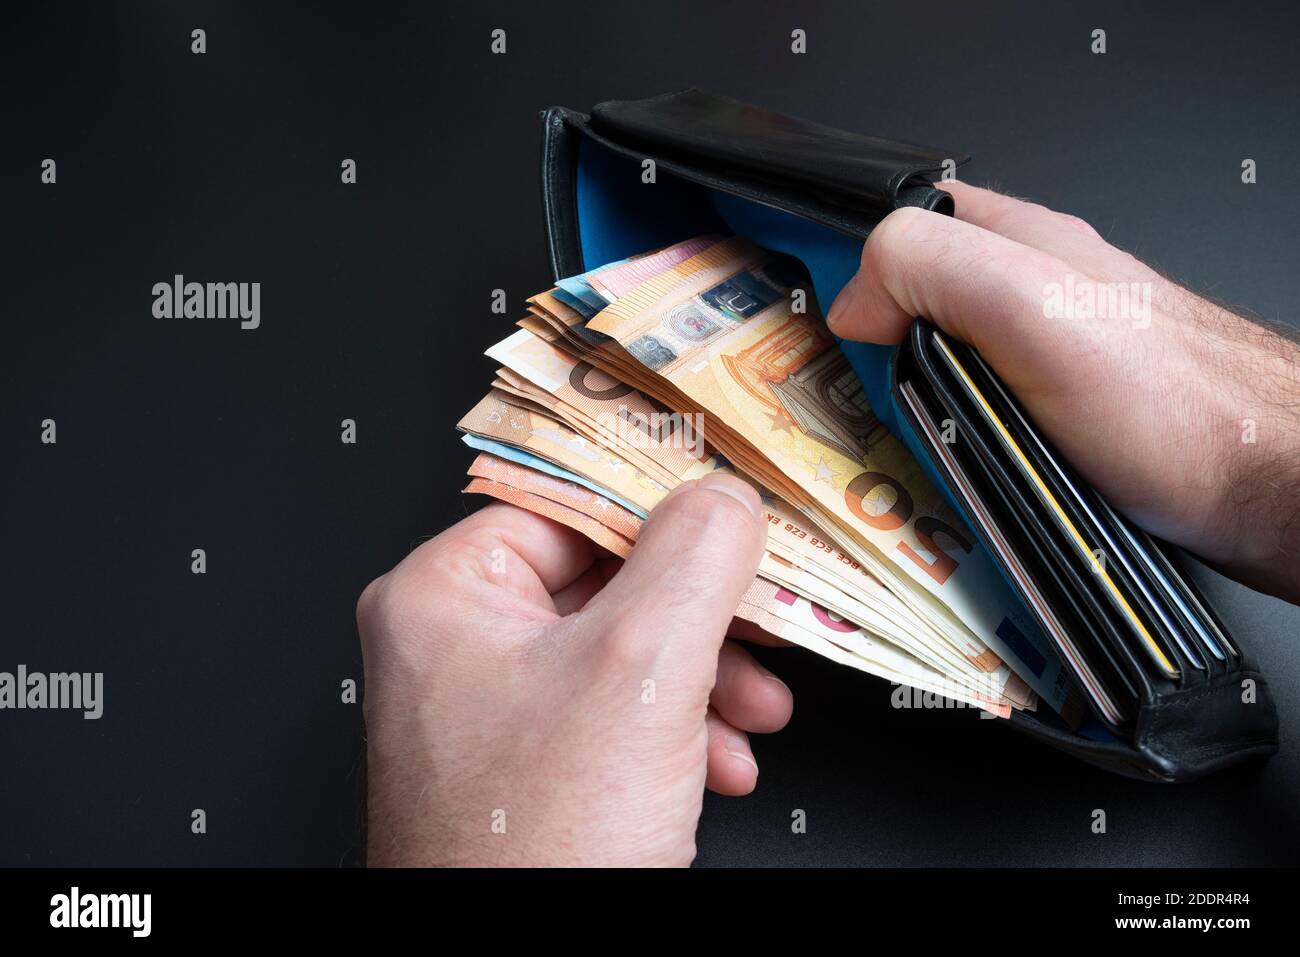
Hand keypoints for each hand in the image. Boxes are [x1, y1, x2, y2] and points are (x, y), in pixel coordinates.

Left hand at [357, 473, 792, 866]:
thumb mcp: (640, 672)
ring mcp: (489, 715)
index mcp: (443, 596)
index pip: (570, 506)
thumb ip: (693, 560)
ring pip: (623, 657)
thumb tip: (722, 499)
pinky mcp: (525, 772)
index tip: (730, 519)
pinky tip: (717, 766)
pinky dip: (675, 735)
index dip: (662, 513)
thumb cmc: (531, 851)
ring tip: (752, 717)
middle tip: (761, 628)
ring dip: (703, 683)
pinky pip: (613, 719)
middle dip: (701, 622)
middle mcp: (455, 648)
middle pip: (608, 584)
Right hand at [826, 182, 1299, 601]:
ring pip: (935, 380)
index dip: (851, 260)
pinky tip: (950, 480)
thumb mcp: (1036, 304)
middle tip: (858, 404)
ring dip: (907, 417)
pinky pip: (970, 430)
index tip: (819, 319)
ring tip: (902, 453)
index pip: (899, 223)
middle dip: (871, 356)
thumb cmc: (1175, 403)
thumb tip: (853, 298)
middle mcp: (1025, 299)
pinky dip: (948, 455)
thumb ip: (933, 268)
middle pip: (908, 310)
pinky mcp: (1048, 425)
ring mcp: (1036, 366)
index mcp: (1016, 245)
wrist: (1259, 486)